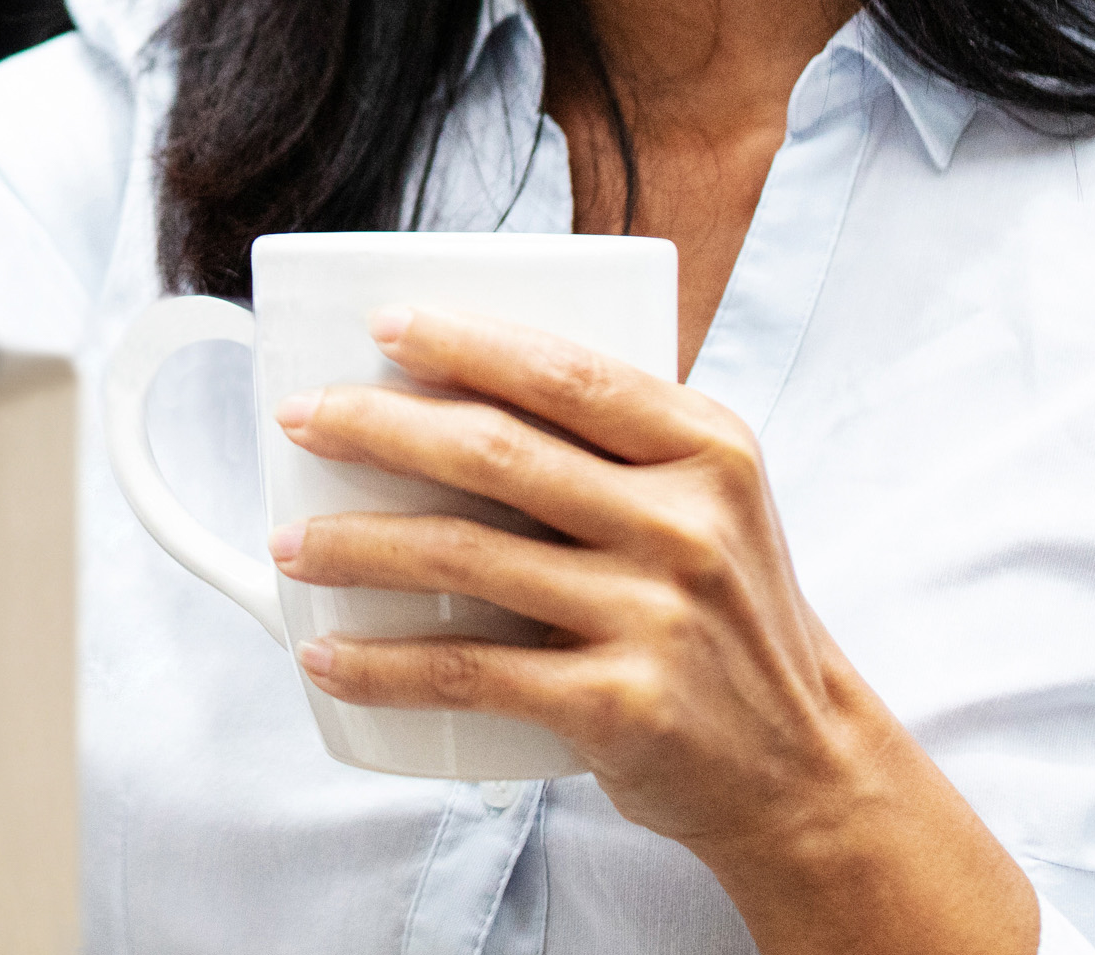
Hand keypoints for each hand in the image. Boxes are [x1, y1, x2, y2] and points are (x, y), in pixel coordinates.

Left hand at [270, 307, 1035, 954]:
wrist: (804, 768)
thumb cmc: (720, 611)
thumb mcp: (710, 502)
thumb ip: (616, 443)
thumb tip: (449, 386)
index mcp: (708, 450)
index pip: (565, 373)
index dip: (464, 342)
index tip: (382, 326)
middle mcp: (688, 526)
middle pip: (497, 454)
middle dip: (377, 428)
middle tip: (301, 420)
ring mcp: (654, 617)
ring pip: (465, 558)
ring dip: (355, 548)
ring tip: (290, 543)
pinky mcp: (619, 707)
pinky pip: (470, 674)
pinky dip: (383, 665)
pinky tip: (327, 656)